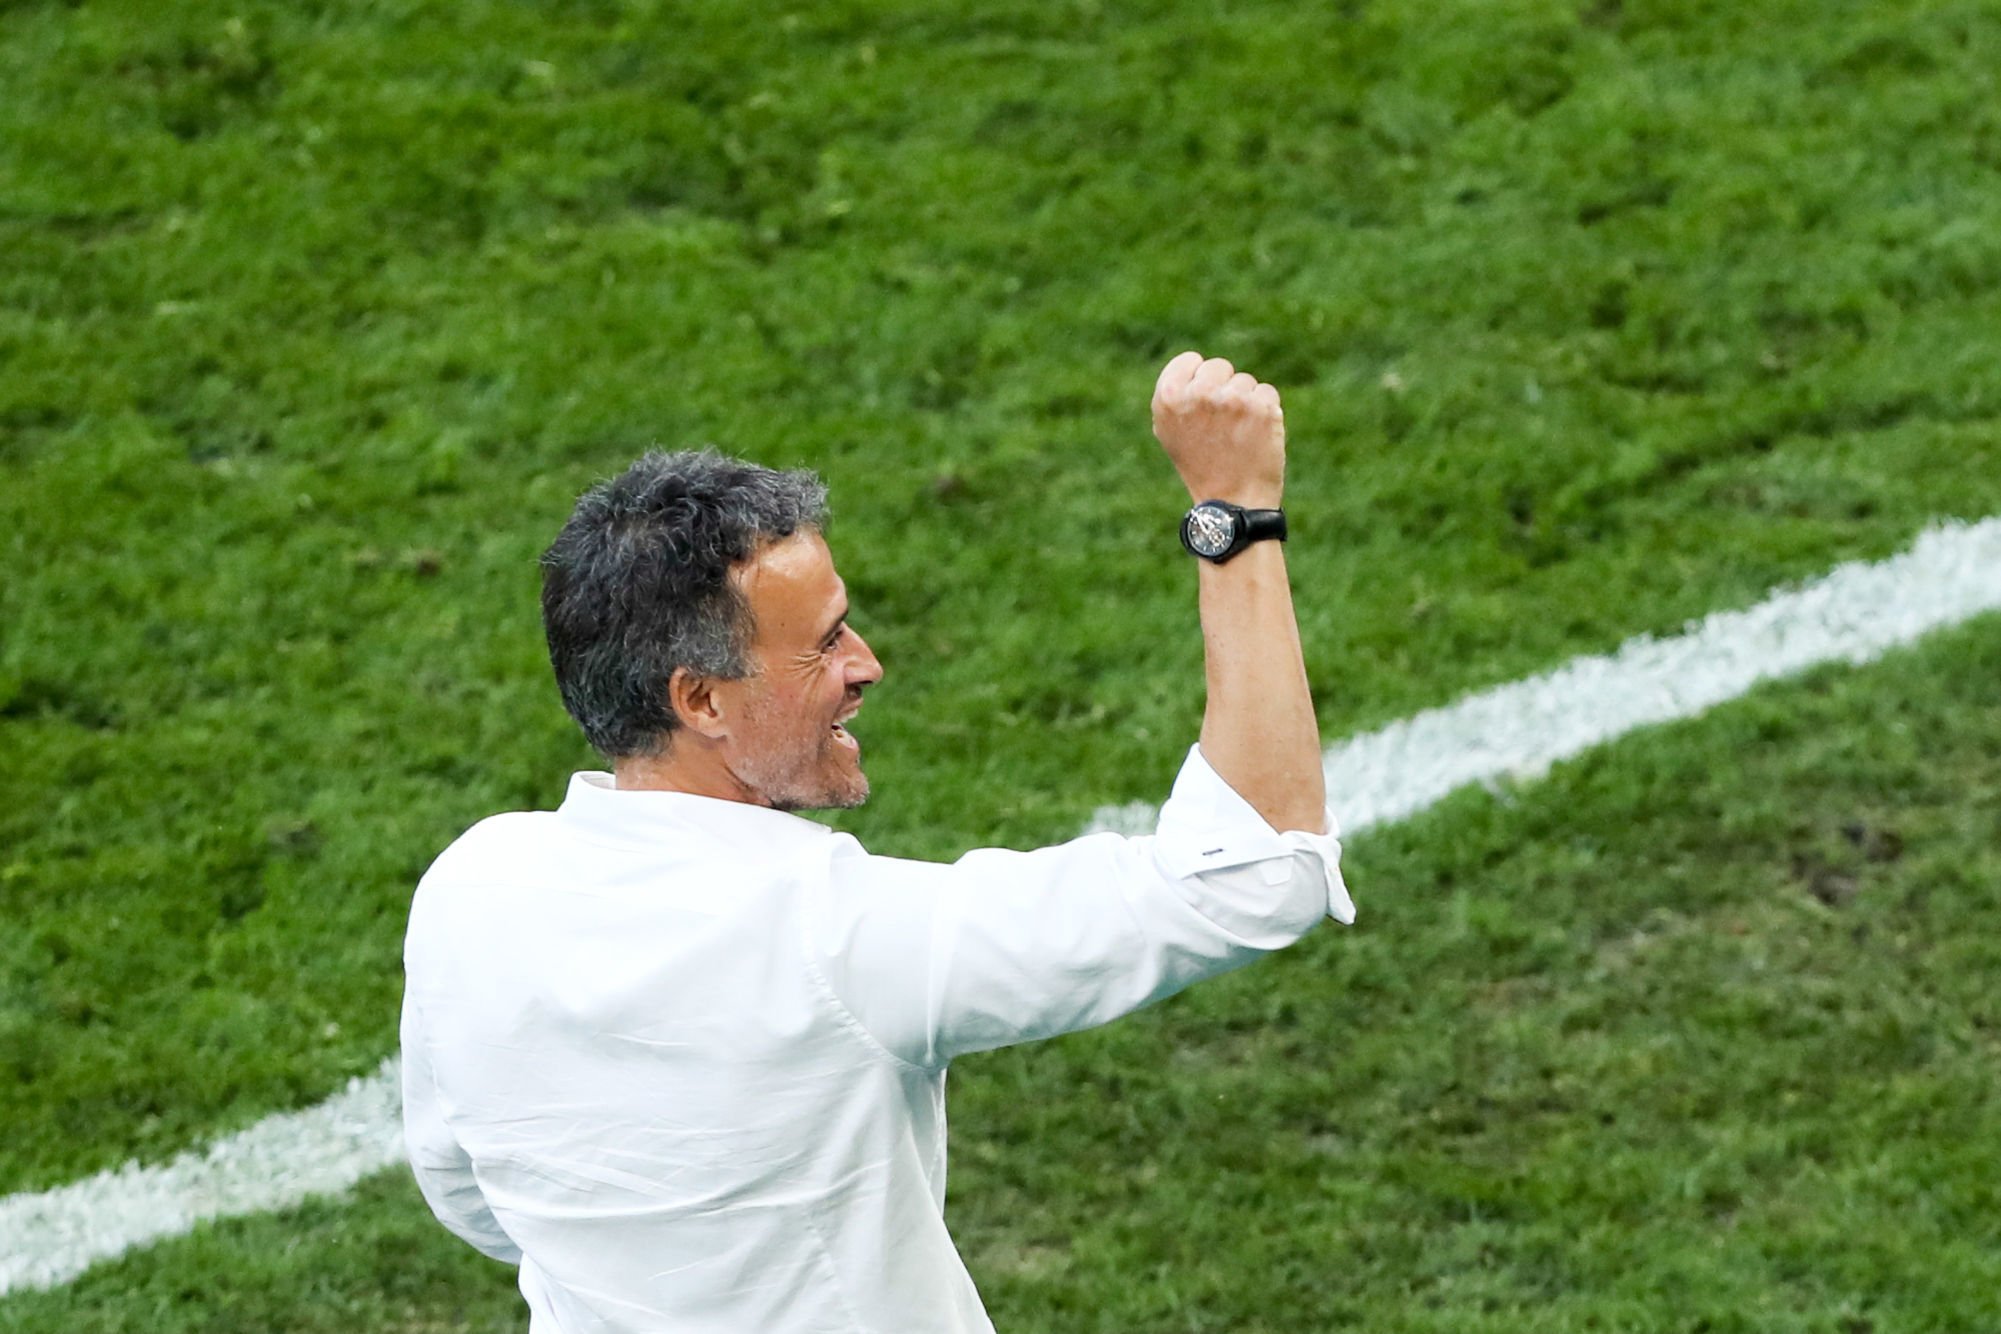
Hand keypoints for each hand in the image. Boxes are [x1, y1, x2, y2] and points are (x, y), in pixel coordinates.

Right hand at [1150, 351, 1285, 508]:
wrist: (1232, 501)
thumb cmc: (1200, 466)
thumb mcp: (1170, 431)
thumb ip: (1177, 395)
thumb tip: (1193, 365)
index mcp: (1168, 398)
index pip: (1189, 361)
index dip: (1198, 381)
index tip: (1201, 406)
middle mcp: (1198, 394)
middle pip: (1219, 367)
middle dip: (1223, 389)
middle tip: (1220, 424)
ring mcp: (1232, 399)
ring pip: (1245, 381)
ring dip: (1245, 403)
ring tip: (1236, 435)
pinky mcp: (1261, 407)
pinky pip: (1266, 393)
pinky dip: (1265, 412)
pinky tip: (1255, 436)